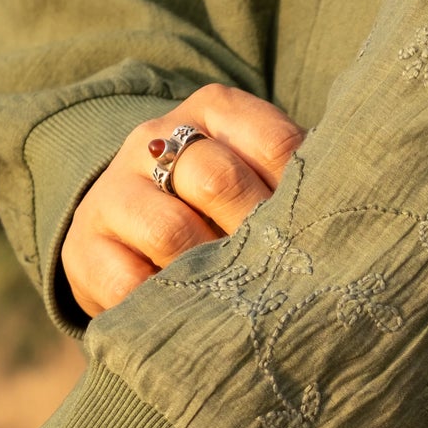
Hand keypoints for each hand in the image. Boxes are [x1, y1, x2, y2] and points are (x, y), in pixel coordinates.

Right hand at [62, 82, 303, 316]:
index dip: (302, 192)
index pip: (270, 140)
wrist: (126, 231)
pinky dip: (163, 304)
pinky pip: (126, 283)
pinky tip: (191, 316)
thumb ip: (294, 184)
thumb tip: (345, 217)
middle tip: (285, 273)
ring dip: (212, 272)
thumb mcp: (255, 177)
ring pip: (170, 232)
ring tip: (242, 299)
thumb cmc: (219, 206)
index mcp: (211, 111)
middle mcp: (155, 140)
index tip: (322, 231)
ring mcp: (113, 192)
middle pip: (217, 179)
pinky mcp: (83, 249)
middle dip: (257, 233)